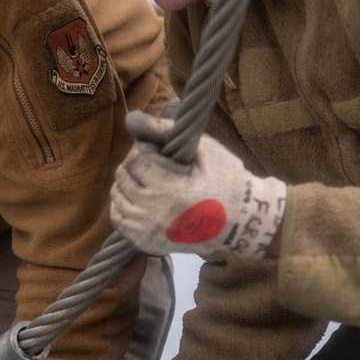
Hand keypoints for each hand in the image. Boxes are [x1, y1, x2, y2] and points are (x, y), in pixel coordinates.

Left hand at [111, 112, 286, 258]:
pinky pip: (118, 218)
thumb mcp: (202, 150)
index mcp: (167, 187)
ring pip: (117, 196)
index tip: (159, 150)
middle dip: (136, 164)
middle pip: (124, 175)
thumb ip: (164, 131)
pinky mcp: (145, 242)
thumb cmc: (226, 179)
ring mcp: (146, 230)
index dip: (146, 149)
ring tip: (149, 180)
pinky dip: (124, 205)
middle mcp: (152, 211)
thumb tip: (131, 118)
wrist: (241, 221)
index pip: (135, 158)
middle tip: (156, 165)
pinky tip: (140, 198)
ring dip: (128, 183)